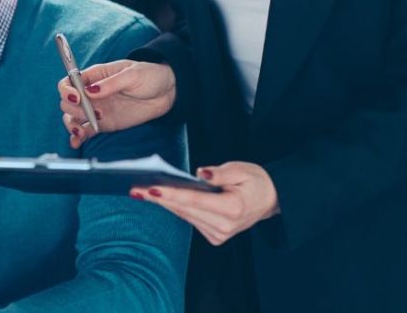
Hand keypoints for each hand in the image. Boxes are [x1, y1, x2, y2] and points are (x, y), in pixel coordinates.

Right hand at [58, 60, 175, 147]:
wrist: (167, 92)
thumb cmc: (150, 75)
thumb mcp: (132, 74)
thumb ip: (111, 83)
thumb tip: (90, 91)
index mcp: (94, 76)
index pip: (69, 82)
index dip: (67, 91)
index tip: (78, 98)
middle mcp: (91, 93)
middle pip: (67, 102)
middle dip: (73, 110)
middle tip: (92, 113)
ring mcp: (96, 109)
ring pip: (72, 118)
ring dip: (72, 125)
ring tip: (82, 131)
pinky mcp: (104, 124)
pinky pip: (85, 131)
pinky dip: (78, 137)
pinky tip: (77, 142)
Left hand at [130, 162, 280, 245]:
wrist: (271, 199)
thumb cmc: (255, 181)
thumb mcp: (241, 170)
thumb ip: (218, 173)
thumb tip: (199, 174)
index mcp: (232, 209)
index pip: (194, 200)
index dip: (170, 194)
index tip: (150, 189)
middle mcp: (225, 226)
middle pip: (184, 209)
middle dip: (158, 198)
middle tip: (135, 189)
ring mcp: (220, 234)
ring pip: (184, 215)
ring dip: (164, 203)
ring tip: (141, 191)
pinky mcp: (215, 237)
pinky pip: (190, 219)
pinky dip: (177, 207)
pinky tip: (162, 197)